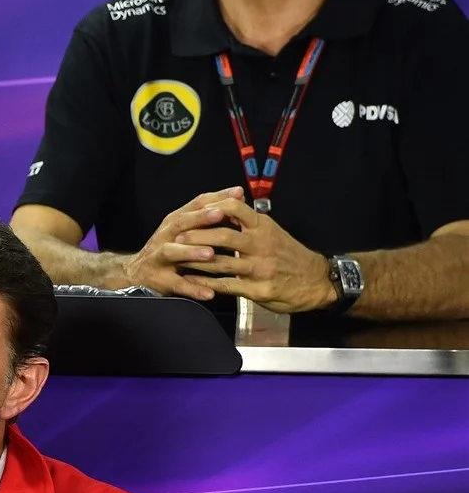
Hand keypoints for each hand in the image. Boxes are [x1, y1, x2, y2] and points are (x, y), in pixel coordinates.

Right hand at [122, 188, 247, 299]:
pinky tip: (208, 292)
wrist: (135, 273)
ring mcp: (159, 258)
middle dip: (200, 218)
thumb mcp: (184, 230)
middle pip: (180, 224)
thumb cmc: (167, 249)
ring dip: (190, 252)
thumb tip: (237, 198)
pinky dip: (192, 288)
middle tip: (220, 214)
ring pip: (172, 252)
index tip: (237, 193)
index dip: (215, 198)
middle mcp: (165, 236)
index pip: (195, 205)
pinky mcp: (159, 279)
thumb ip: (207, 216)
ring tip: (209, 254)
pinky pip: (177, 284)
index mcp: (175, 222)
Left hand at [177, 197, 337, 312]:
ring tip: (175, 258)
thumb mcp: (272, 231)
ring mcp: (259, 268)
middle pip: (223, 236)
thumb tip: (226, 203)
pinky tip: (189, 280)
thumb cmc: (288, 254)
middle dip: (196, 236)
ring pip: (220, 262)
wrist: (317, 281)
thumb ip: (249, 221)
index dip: (213, 207)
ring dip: (195, 260)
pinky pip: (226, 285)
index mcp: (263, 227)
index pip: (236, 208)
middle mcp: (261, 245)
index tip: (193, 211)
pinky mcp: (258, 289)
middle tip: (176, 237)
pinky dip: (204, 282)